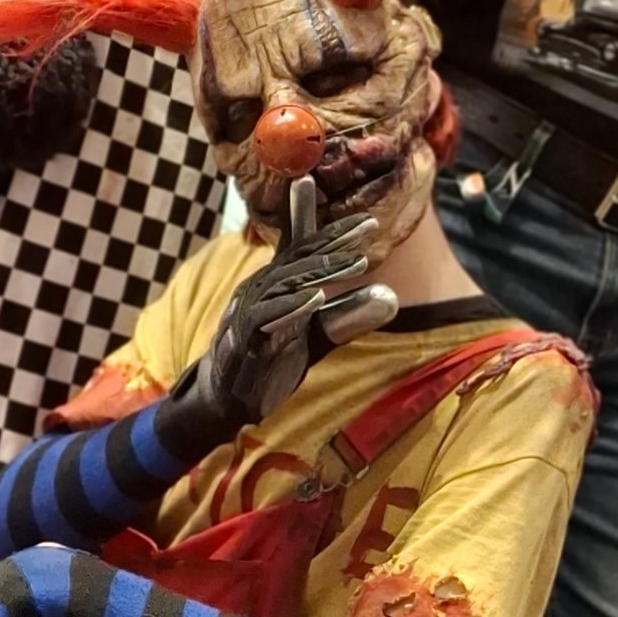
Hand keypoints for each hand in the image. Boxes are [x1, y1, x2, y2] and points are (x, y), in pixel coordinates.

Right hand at [176, 176, 397, 447]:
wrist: (226, 396)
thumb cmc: (269, 357)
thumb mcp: (313, 333)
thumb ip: (346, 315)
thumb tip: (391, 298)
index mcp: (277, 283)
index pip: (307, 250)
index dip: (336, 233)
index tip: (369, 220)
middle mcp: (261, 287)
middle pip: (298, 256)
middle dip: (333, 239)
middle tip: (369, 225)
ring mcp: (248, 310)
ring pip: (283, 280)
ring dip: (319, 270)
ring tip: (354, 261)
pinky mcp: (241, 338)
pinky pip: (265, 316)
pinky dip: (290, 306)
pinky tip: (316, 298)